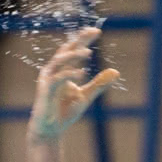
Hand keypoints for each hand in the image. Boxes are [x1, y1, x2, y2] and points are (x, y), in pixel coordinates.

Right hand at [29, 26, 120, 141]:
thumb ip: (99, 83)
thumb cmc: (65, 112)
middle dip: (79, 40)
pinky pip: (58, 78)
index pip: (74, 50)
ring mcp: (48, 79)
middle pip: (66, 49)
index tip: (97, 31)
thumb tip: (116, 71)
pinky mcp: (45, 90)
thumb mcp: (86, 96)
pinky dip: (69, 74)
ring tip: (88, 52)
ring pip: (60, 60)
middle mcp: (54, 70)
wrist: (50, 130)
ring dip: (74, 55)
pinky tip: (82, 73)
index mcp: (63, 69)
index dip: (84, 39)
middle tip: (93, 31)